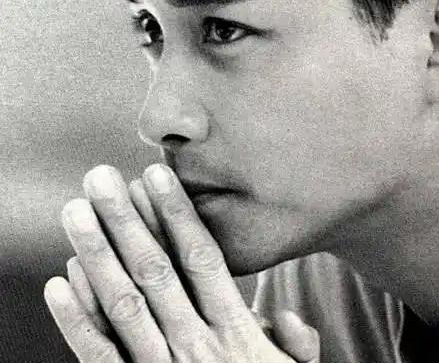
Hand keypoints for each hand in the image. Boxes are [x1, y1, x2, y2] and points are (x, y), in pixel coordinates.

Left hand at [44, 164, 319, 362]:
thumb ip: (298, 346)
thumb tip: (288, 315)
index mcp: (234, 333)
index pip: (201, 258)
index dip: (177, 215)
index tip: (156, 175)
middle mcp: (194, 345)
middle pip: (154, 271)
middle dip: (125, 220)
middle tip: (99, 177)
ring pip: (122, 303)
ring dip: (96, 254)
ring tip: (76, 211)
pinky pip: (100, 356)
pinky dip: (76, 319)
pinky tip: (60, 280)